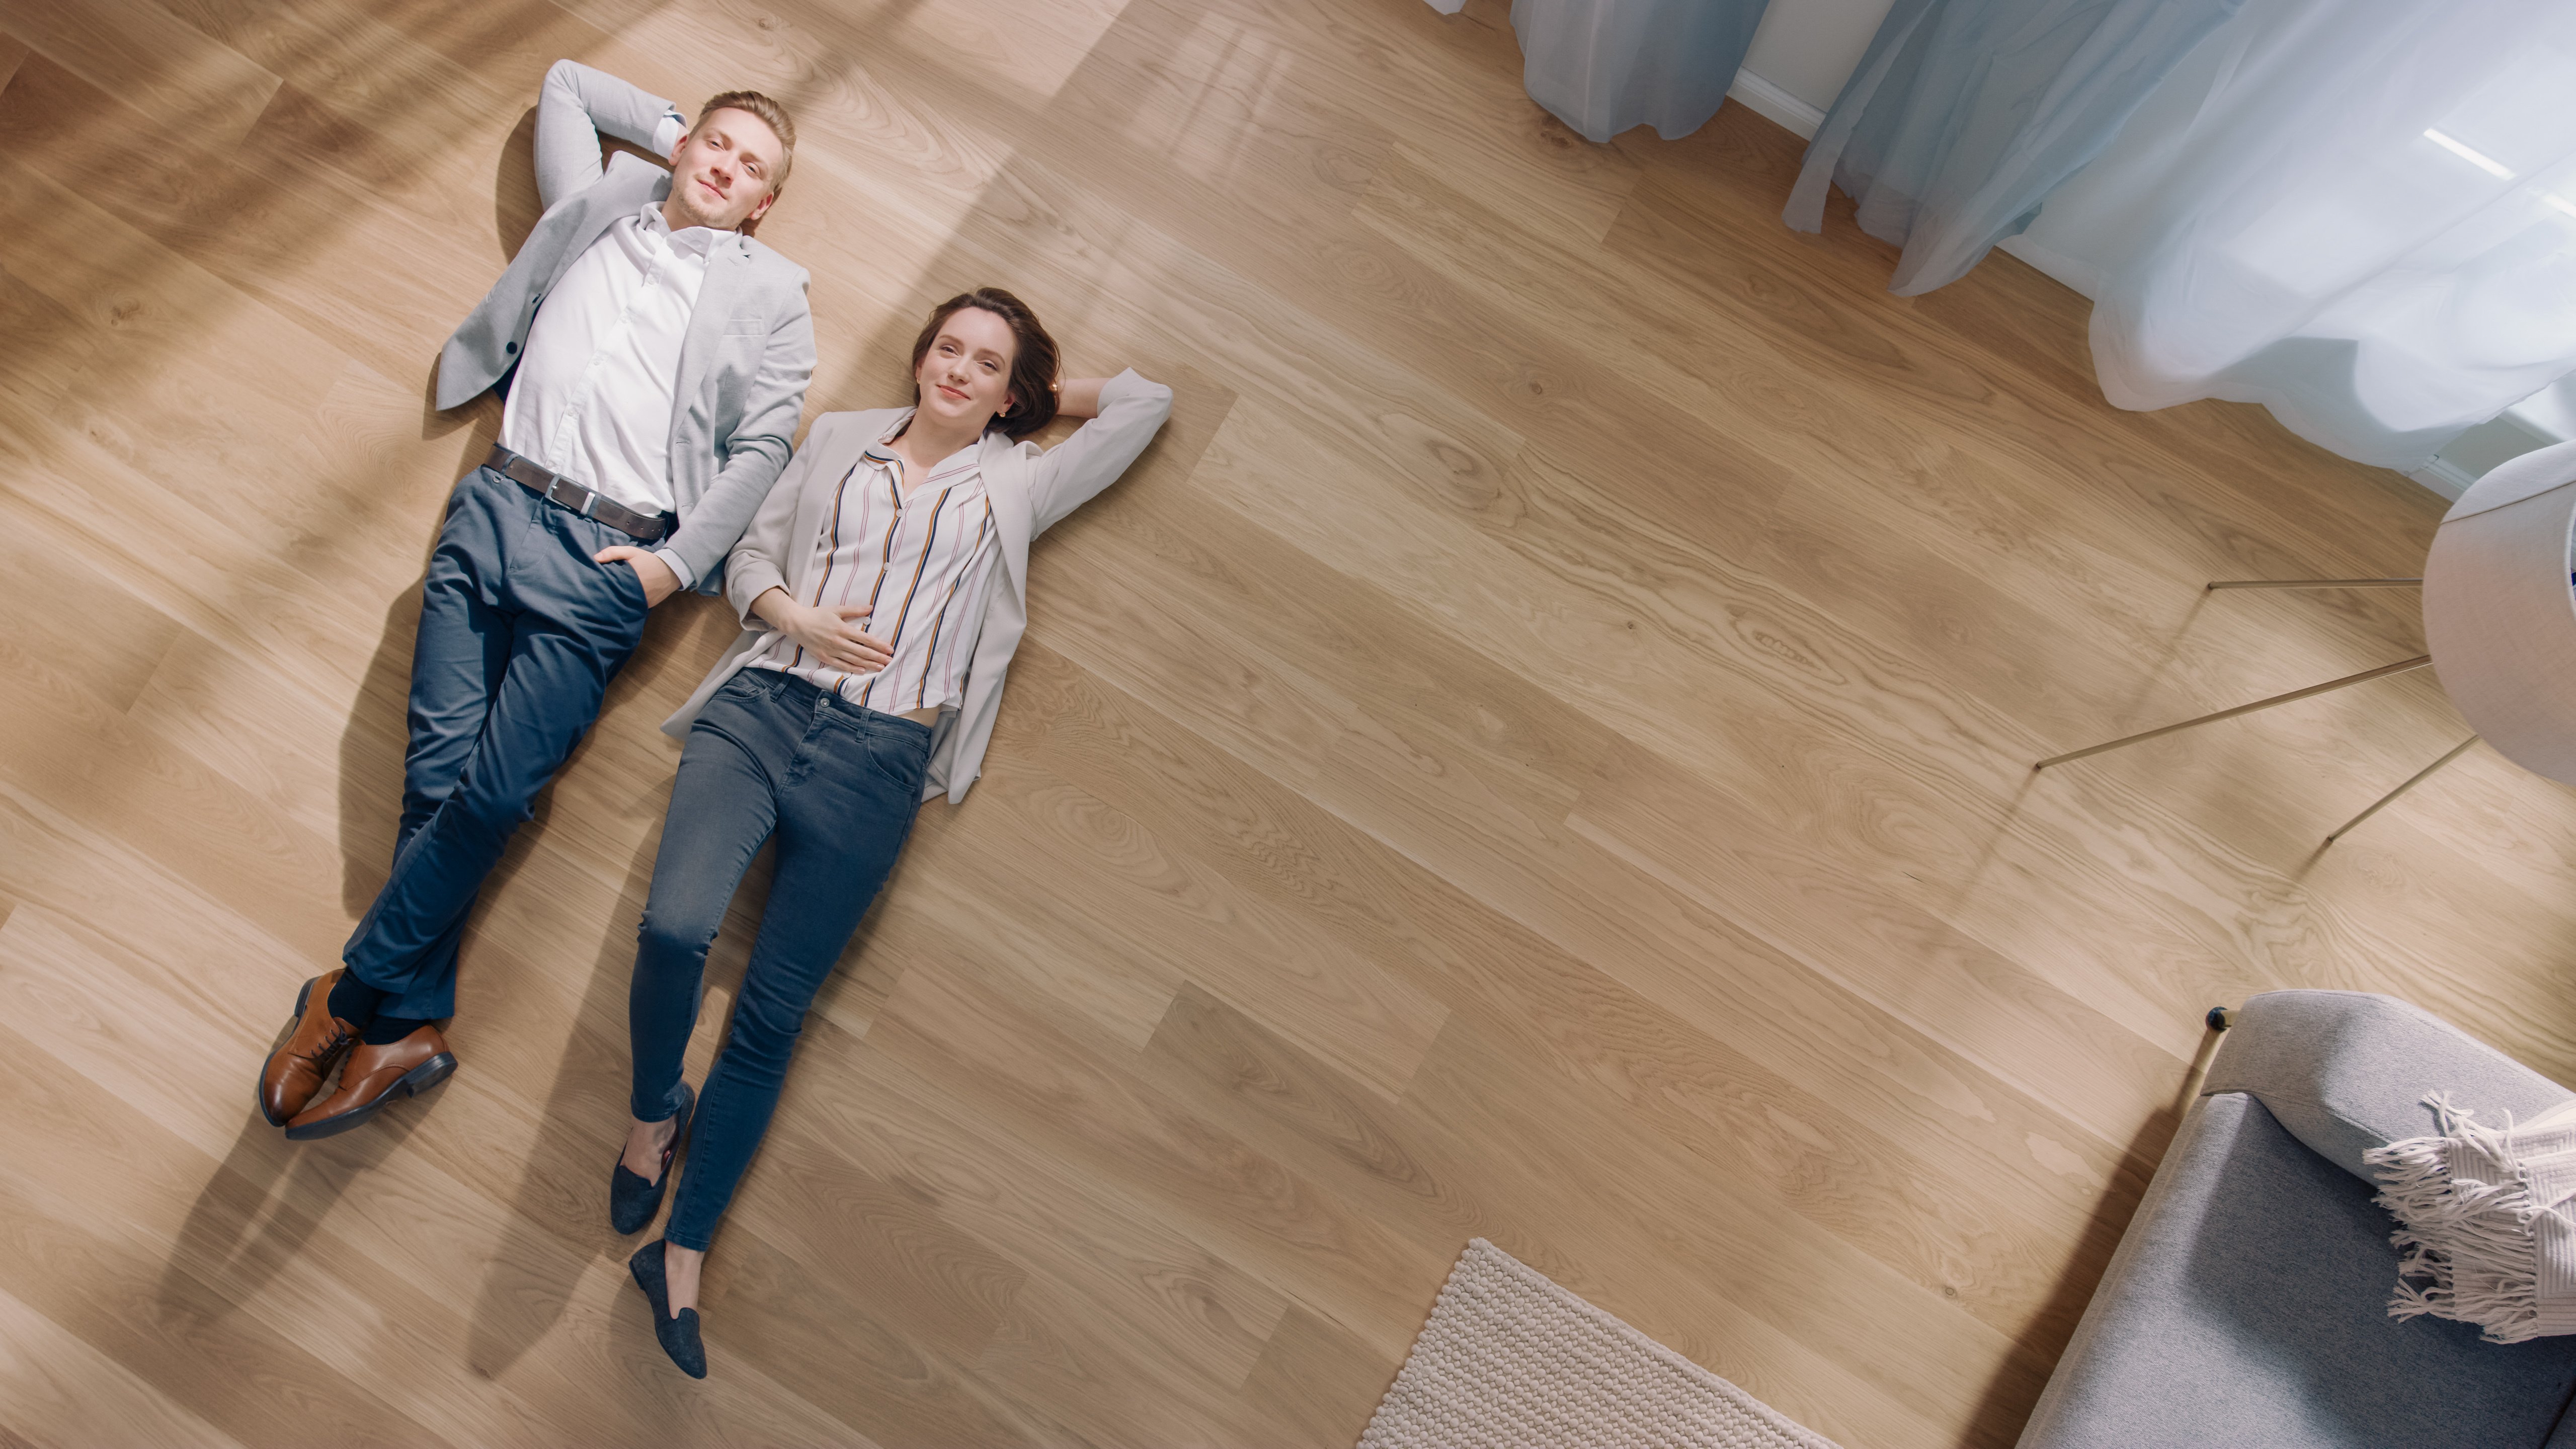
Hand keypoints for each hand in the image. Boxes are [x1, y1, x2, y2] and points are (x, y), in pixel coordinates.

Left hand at [594, 545, 680, 605]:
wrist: (671, 570)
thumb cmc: (649, 560)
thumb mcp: (632, 552)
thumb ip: (613, 552)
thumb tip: (595, 559)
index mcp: (630, 580)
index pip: (611, 586)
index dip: (603, 586)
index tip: (596, 585)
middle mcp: (637, 593)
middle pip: (617, 597)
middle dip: (610, 594)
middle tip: (600, 592)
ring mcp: (643, 601)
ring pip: (625, 603)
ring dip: (619, 600)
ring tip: (610, 597)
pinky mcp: (647, 605)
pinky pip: (634, 606)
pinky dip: (629, 603)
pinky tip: (623, 600)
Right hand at [776, 599, 891, 672]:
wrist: (797, 624)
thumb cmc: (817, 615)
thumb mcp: (836, 610)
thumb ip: (854, 610)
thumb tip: (871, 608)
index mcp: (842, 629)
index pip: (865, 639)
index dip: (879, 645)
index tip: (889, 649)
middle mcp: (838, 642)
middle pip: (862, 652)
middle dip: (878, 657)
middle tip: (890, 661)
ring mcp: (831, 651)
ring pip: (853, 660)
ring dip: (869, 664)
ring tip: (881, 667)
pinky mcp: (824, 657)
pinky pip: (841, 665)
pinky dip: (852, 668)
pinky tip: (862, 670)